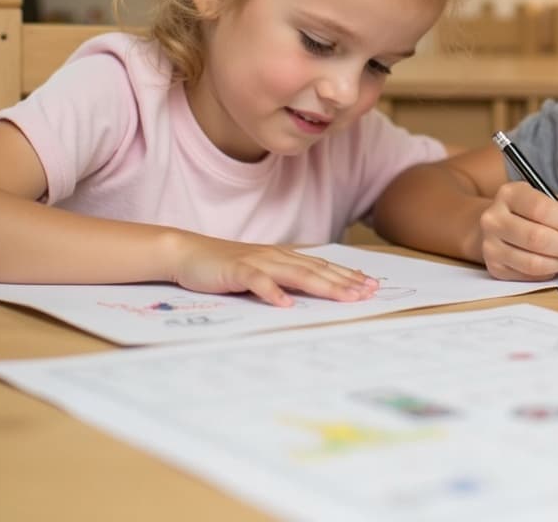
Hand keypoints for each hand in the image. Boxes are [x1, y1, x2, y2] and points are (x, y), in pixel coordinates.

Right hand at [170, 238, 378, 305]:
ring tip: (344, 297)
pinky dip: (272, 292)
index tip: (370, 286)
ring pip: (296, 274)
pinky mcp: (236, 270)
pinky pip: (257, 281)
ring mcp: (257, 261)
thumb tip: (307, 293)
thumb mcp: (259, 271)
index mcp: (283, 257)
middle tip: (368, 293)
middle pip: (316, 270)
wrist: (187, 253)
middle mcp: (275, 256)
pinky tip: (286, 304)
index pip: (322, 267)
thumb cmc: (224, 266)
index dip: (347, 275)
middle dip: (345, 282)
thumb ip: (282, 278)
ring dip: (323, 285)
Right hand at [479, 181, 557, 281]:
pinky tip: (557, 263)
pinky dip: (550, 272)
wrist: (502, 226)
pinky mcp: (494, 268)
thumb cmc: (534, 213)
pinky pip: (529, 276)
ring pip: (533, 262)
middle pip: (537, 238)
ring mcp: (490, 245)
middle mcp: (494, 219)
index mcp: (510, 194)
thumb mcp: (556, 201)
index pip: (541, 209)